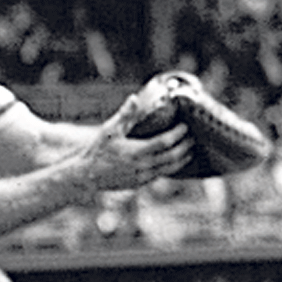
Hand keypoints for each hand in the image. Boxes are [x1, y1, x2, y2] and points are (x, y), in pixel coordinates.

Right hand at [79, 108, 193, 194]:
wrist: (87, 175)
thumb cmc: (98, 149)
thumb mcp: (109, 130)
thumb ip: (125, 115)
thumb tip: (134, 98)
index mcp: (136, 152)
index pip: (164, 143)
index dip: (178, 134)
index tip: (185, 125)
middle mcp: (142, 166)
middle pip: (172, 157)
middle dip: (185, 147)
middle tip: (193, 137)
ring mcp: (142, 177)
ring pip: (169, 169)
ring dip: (182, 159)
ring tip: (191, 150)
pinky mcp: (141, 183)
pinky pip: (161, 175)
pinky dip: (172, 167)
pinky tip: (176, 161)